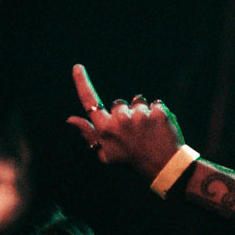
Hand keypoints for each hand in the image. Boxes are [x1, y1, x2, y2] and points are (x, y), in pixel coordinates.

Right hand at [66, 64, 185, 180]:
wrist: (164, 167)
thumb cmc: (132, 161)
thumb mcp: (106, 154)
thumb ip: (89, 134)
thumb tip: (70, 119)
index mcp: (105, 129)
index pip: (90, 101)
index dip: (82, 83)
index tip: (78, 67)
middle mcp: (120, 120)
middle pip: (119, 104)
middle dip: (125, 113)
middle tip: (134, 133)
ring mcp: (140, 115)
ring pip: (138, 102)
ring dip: (142, 113)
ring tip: (148, 132)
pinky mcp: (158, 112)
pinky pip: (156, 104)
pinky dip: (158, 113)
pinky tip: (160, 128)